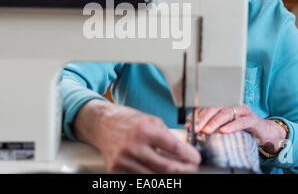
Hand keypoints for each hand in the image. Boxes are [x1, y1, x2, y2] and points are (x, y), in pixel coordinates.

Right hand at [75, 100, 200, 172]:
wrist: (101, 124)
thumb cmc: (127, 120)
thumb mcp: (150, 120)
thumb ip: (166, 135)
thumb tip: (184, 150)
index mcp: (144, 130)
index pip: (174, 147)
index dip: (189, 155)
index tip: (196, 158)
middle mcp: (133, 146)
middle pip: (166, 167)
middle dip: (183, 169)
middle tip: (191, 167)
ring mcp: (123, 160)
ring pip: (154, 176)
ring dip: (169, 175)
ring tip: (177, 170)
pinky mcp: (115, 169)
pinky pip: (139, 177)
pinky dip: (151, 175)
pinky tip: (158, 171)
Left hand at [184, 105, 286, 154]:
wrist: (263, 133)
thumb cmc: (241, 130)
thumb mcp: (223, 127)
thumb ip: (209, 125)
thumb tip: (191, 127)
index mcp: (223, 105)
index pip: (206, 107)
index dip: (196, 114)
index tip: (188, 123)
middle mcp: (232, 105)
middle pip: (214, 107)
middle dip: (202, 118)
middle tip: (195, 128)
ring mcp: (242, 111)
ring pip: (226, 113)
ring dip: (214, 122)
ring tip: (206, 131)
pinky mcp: (252, 119)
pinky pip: (240, 122)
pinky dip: (231, 126)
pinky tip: (223, 132)